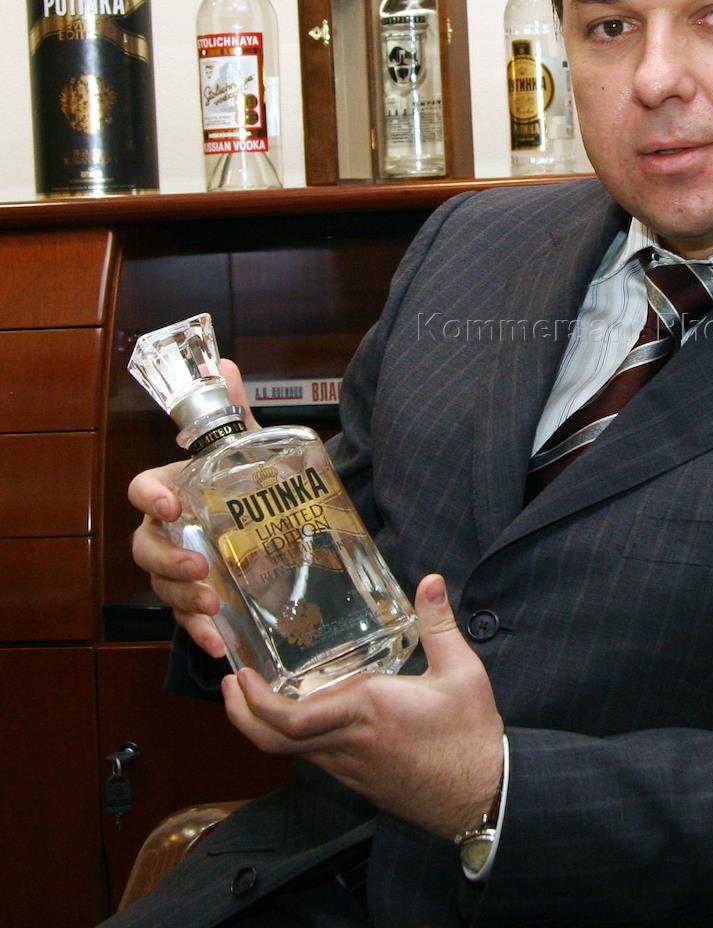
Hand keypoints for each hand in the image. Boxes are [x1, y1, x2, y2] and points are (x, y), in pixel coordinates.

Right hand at [128, 358, 257, 658]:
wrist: (273, 520)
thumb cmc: (245, 481)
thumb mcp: (246, 447)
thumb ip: (234, 411)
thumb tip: (224, 364)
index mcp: (172, 491)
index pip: (143, 491)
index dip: (151, 498)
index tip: (172, 505)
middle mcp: (168, 533)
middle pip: (145, 549)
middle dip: (167, 560)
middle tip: (200, 565)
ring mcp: (181, 568)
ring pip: (163, 587)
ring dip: (184, 599)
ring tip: (214, 604)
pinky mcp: (201, 597)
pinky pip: (190, 620)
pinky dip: (202, 633)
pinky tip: (220, 645)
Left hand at [221, 574, 504, 839]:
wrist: (481, 794)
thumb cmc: (469, 733)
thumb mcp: (462, 671)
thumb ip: (439, 623)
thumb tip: (430, 580)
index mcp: (366, 710)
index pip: (290, 718)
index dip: (254, 702)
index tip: (239, 675)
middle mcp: (347, 742)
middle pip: (273, 741)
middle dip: (241, 715)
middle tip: (230, 685)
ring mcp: (350, 766)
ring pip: (291, 751)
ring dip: (266, 724)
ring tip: (260, 691)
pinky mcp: (359, 780)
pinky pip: (315, 757)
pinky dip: (296, 735)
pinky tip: (307, 713)